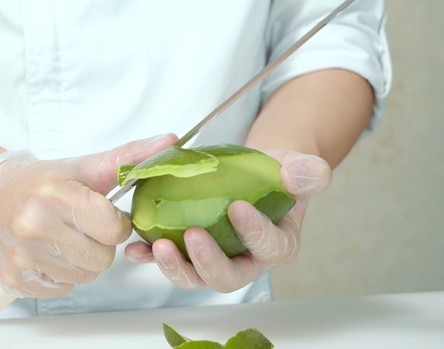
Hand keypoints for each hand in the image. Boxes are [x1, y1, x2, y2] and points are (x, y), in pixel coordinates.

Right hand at [0, 134, 176, 296]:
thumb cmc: (42, 182)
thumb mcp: (86, 166)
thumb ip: (130, 157)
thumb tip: (172, 142)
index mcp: (55, 195)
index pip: (112, 228)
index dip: (115, 223)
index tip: (102, 214)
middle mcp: (34, 226)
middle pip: (102, 259)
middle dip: (100, 245)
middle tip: (83, 227)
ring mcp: (23, 256)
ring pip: (85, 276)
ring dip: (83, 261)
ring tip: (65, 238)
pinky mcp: (15, 279)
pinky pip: (63, 288)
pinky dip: (63, 274)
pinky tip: (50, 252)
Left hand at [124, 149, 331, 291]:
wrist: (252, 173)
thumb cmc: (275, 173)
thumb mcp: (296, 166)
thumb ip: (306, 172)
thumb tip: (302, 176)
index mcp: (277, 245)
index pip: (270, 247)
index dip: (255, 232)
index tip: (237, 207)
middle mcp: (246, 262)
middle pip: (228, 276)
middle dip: (209, 262)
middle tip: (193, 236)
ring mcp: (215, 260)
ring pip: (196, 276)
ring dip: (176, 266)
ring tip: (157, 246)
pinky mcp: (189, 253)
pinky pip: (171, 260)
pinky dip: (151, 256)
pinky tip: (136, 246)